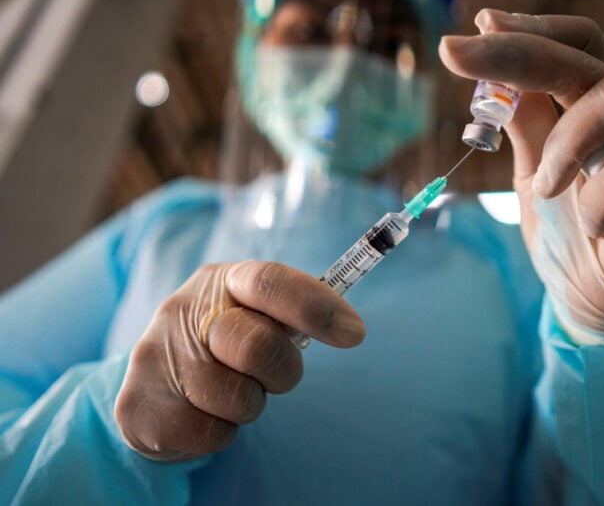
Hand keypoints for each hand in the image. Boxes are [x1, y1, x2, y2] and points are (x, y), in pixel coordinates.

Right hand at [114, 261, 363, 460]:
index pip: (270, 282)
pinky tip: (203, 412)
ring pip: (238, 398)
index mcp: (222, 281)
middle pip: (259, 346)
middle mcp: (182, 309)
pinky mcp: (139, 406)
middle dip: (282, 371)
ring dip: (248, 403)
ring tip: (229, 390)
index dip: (316, 307)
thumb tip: (352, 329)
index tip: (354, 334)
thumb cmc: (224, 343)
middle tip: (273, 373)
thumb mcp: (255, 312)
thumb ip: (294, 311)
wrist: (154, 383)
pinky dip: (221, 432)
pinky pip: (212, 433)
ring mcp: (154, 356)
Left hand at [439, 10, 603, 337]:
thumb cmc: (567, 237)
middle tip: (460, 54)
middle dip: (518, 54)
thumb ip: (528, 129)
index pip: (577, 49)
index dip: (531, 30)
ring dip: (561, 143)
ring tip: (545, 187)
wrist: (594, 305)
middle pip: (589, 61)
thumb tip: (498, 79)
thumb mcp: (535, 176)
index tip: (481, 23)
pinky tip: (595, 227)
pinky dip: (595, 203)